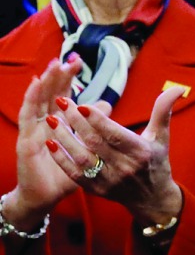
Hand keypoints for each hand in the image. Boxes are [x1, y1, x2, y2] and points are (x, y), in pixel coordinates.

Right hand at [3, 57, 83, 230]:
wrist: (46, 196)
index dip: (68, 80)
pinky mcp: (26, 139)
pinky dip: (30, 98)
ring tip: (54, 65)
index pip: (62, 96)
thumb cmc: (67, 174)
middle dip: (59, 76)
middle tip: (69, 58)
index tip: (77, 63)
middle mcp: (44, 123)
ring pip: (39, 100)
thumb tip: (107, 105)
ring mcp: (33, 130)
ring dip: (45, 82)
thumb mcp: (85, 149)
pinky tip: (35, 84)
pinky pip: (27, 116)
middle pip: (51, 94)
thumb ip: (95, 128)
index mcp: (58, 124)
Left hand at [44, 86, 185, 225]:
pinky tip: (50, 142)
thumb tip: (177, 88)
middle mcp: (125, 168)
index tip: (82, 104)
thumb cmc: (156, 162)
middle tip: (61, 102)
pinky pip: (74, 173)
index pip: (115, 134)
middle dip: (76, 121)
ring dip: (64, 137)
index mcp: (141, 153)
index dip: (97, 119)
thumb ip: (163, 111)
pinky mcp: (97, 190)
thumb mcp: (161, 137)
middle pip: (95, 142)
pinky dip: (61, 159)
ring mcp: (109, 180)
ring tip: (51, 119)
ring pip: (82, 157)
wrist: (153, 199)